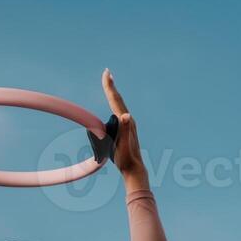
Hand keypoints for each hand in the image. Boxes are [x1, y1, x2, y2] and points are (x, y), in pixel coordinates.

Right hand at [102, 69, 148, 190]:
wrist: (134, 168)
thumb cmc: (127, 158)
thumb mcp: (124, 145)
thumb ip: (125, 130)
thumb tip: (126, 115)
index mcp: (126, 121)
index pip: (116, 100)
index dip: (110, 87)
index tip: (106, 73)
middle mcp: (128, 120)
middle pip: (118, 99)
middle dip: (111, 86)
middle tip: (107, 72)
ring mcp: (127, 125)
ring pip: (118, 104)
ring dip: (113, 93)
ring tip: (109, 83)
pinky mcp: (125, 130)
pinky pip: (118, 112)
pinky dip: (114, 104)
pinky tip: (113, 105)